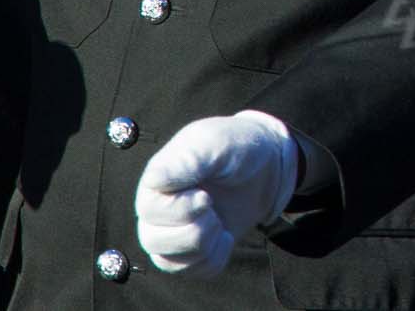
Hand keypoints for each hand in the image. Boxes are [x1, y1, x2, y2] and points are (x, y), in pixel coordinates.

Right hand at [135, 111, 299, 276]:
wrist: (266, 164)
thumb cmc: (237, 147)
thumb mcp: (217, 143)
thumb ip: (188, 159)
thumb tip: (154, 180)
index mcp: (156, 180)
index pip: (148, 209)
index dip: (181, 209)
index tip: (206, 194)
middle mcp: (156, 209)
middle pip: (153, 241)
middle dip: (195, 228)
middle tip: (213, 205)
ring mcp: (170, 232)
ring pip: (168, 262)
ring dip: (204, 245)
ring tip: (218, 221)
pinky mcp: (191, 250)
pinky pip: (193, 272)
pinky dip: (215, 257)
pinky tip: (225, 235)